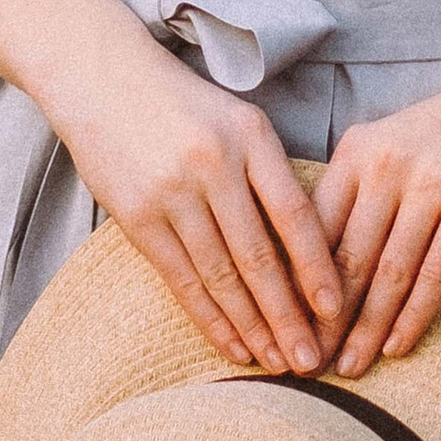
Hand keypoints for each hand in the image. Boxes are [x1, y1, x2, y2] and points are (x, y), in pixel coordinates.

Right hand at [50, 25, 341, 375]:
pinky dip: (209, 318)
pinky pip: (181, 278)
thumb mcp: (238, 120)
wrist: (102, 77)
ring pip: (221, 275)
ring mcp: (172, 192)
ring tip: (279, 363)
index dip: (318, 267)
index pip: (295, 214)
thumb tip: (312, 248)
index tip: (338, 311)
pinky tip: (233, 347)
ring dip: (253, 327)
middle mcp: (214, 164)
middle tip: (312, 362)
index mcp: (250, 137)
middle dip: (289, 316)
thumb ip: (270, 174)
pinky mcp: (137, 216)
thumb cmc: (184, 105)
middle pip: (260, 256)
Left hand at [312, 55, 440, 376]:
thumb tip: (316, 265)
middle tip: (306, 365)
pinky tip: (397, 347)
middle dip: (323, 319)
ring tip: (348, 369)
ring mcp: (432, 180)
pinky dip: (415, 316)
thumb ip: (357, 189)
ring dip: (365, 329)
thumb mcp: (394, 143)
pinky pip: (437, 272)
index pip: (312, 228)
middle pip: (345, 256)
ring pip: (388, 272)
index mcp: (357, 148)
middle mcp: (388, 162)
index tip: (283, 328)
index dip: (294, 285)